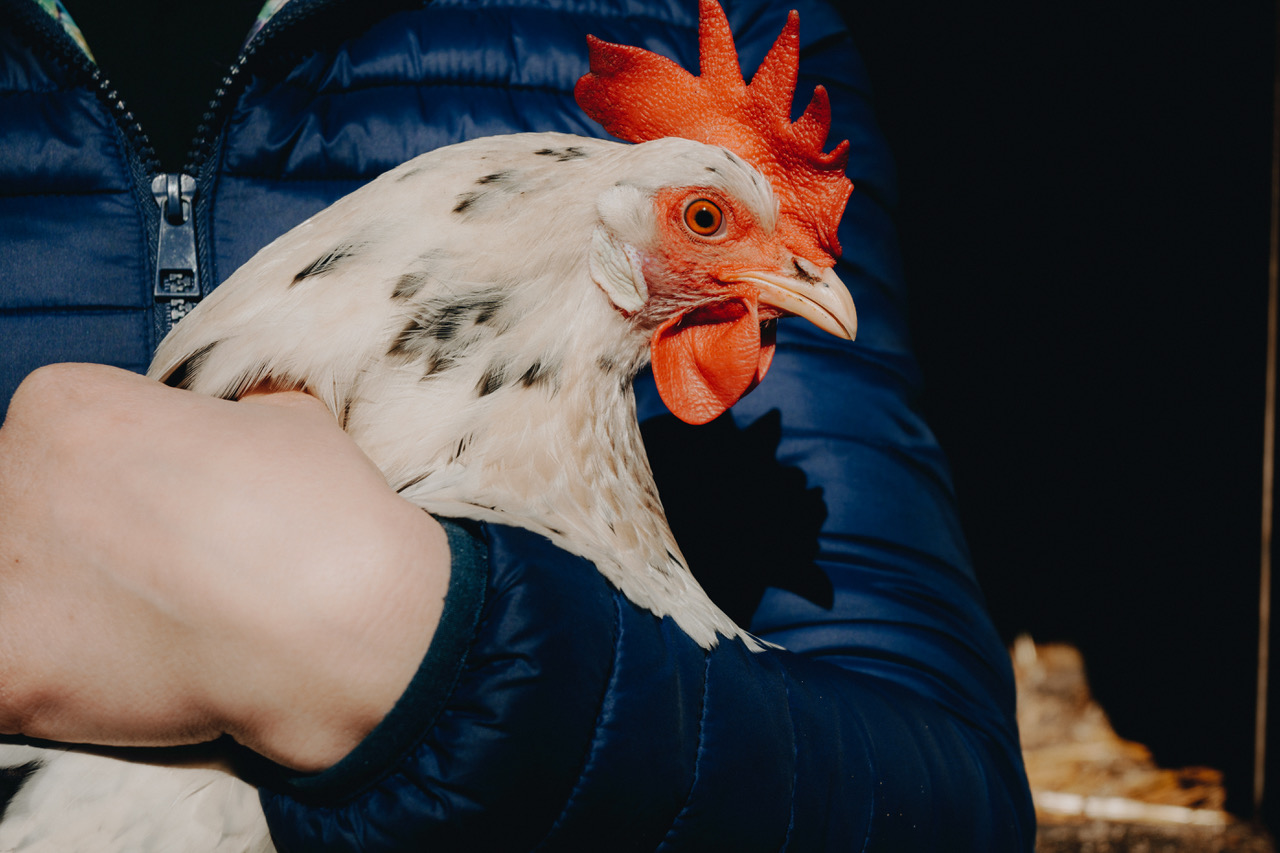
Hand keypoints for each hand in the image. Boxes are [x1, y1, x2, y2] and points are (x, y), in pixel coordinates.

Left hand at [0, 364, 449, 771]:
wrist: (338, 617)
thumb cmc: (319, 515)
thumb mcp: (290, 418)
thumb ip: (237, 414)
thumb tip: (243, 418)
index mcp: (68, 404)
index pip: (66, 442)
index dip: (123, 483)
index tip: (166, 516)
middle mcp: (13, 472)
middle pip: (27, 510)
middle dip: (86, 544)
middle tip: (162, 577)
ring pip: (15, 592)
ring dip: (67, 611)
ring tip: (151, 630)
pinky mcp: (3, 665)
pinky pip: (9, 675)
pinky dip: (54, 682)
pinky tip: (125, 678)